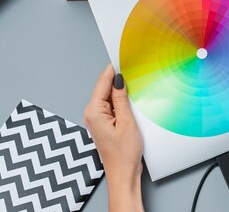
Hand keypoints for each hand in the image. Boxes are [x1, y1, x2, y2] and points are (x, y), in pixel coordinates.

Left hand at [84, 65, 143, 211]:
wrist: (123, 173)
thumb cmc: (124, 153)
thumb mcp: (127, 122)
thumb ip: (121, 99)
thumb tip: (118, 79)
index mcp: (94, 111)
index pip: (102, 82)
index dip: (112, 68)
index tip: (122, 56)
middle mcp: (92, 113)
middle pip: (105, 87)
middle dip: (118, 78)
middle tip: (134, 66)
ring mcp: (99, 118)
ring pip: (110, 95)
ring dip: (122, 89)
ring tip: (136, 81)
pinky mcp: (106, 122)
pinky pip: (113, 105)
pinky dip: (122, 100)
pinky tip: (132, 98)